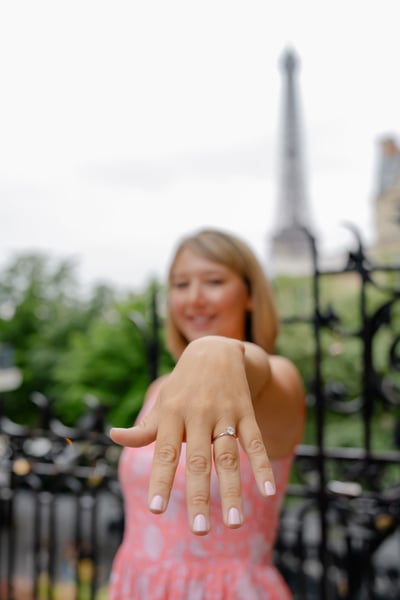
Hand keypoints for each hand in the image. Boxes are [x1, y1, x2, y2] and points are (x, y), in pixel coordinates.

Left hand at [110, 336, 275, 534]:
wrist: (214, 350)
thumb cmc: (182, 385)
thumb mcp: (162, 403)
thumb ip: (144, 428)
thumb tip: (113, 436)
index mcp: (173, 415)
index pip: (165, 452)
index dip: (161, 480)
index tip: (156, 508)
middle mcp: (198, 415)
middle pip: (198, 460)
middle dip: (199, 495)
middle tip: (198, 530)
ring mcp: (224, 414)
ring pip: (228, 456)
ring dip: (232, 490)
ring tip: (234, 522)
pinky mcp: (245, 412)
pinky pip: (254, 441)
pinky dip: (261, 465)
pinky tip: (266, 490)